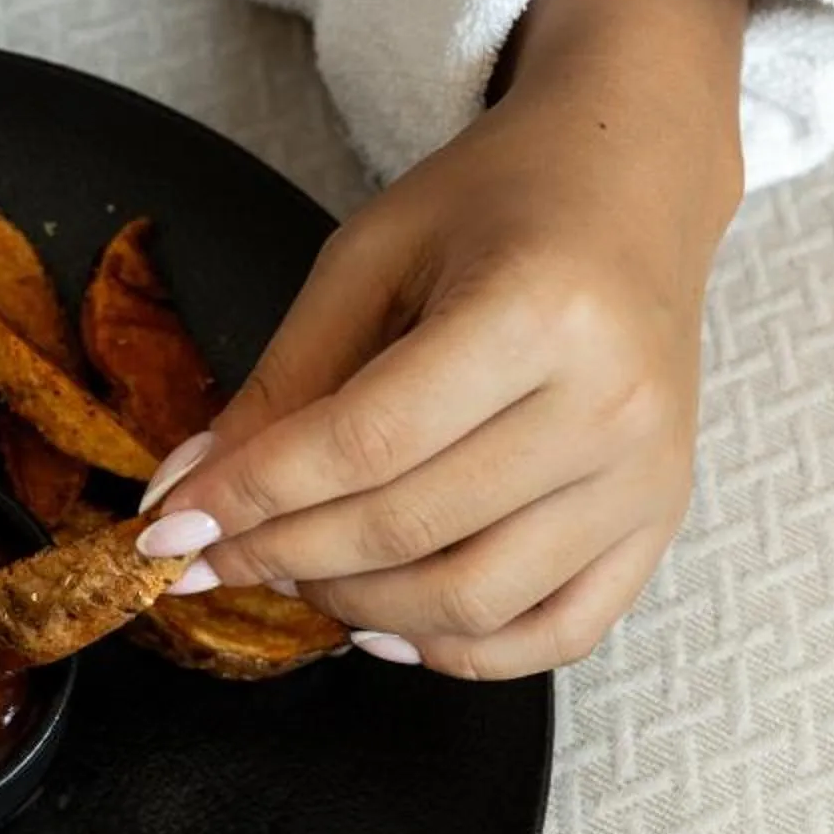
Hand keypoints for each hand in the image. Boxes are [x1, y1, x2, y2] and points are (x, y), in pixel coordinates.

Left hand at [137, 0, 747, 676]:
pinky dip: (459, 652)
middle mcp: (609, 405)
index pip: (363, 444)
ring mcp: (646, 475)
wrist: (634, 182)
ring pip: (473, 601)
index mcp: (536, 311)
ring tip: (292, 573)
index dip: (252, 497)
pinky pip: (556, 633)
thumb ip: (284, 380)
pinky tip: (386, 624)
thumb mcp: (369, 258)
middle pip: (408, 529)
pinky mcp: (662, 521)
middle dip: (282, 555)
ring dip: (356, 608)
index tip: (171, 525)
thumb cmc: (496, 203)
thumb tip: (185, 493)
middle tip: (209, 555)